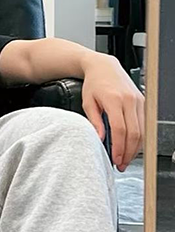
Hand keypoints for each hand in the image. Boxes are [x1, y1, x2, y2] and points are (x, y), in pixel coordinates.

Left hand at [81, 54, 144, 171]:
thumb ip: (94, 122)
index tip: (115, 160)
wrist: (104, 66)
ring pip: (142, 130)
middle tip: (121, 164)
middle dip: (128, 152)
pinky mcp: (142, 102)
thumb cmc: (94, 84)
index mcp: (114, 100)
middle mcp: (129, 100)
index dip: (119, 147)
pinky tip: (131, 147)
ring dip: (135, 148)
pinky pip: (144, 124)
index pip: (120, 129)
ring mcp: (139, 100)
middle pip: (134, 133)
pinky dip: (139, 138)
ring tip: (126, 159)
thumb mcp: (88, 103)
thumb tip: (100, 139)